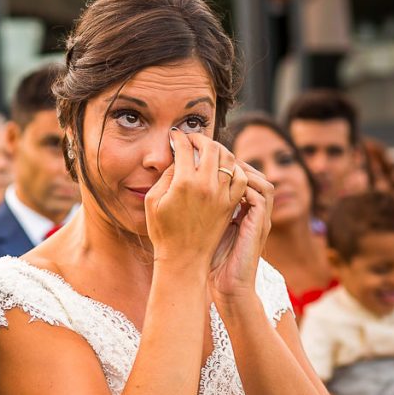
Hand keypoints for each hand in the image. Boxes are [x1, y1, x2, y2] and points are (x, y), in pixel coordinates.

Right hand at [145, 130, 247, 271]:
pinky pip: (241, 177)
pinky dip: (235, 167)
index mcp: (183, 183)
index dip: (179, 138)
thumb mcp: (153, 202)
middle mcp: (206, 185)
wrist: (184, 259)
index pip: (184, 147)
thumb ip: (164, 177)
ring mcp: (221, 194)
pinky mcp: (231, 204)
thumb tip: (176, 161)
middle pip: (210, 147)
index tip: (175, 136)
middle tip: (192, 139)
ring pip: (228, 158)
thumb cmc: (163, 232)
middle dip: (200, 138)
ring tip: (209, 150)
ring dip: (219, 149)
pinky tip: (225, 168)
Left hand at [209, 161, 273, 304]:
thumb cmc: (211, 262)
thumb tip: (181, 189)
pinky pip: (260, 196)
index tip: (204, 160)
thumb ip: (203, 209)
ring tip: (219, 168)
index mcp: (241, 212)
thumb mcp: (206, 228)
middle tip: (212, 157)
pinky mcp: (260, 225)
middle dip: (234, 163)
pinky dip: (245, 186)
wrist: (228, 287)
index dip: (225, 168)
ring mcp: (259, 218)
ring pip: (261, 181)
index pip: (240, 180)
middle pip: (253, 175)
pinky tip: (223, 186)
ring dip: (242, 172)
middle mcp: (253, 212)